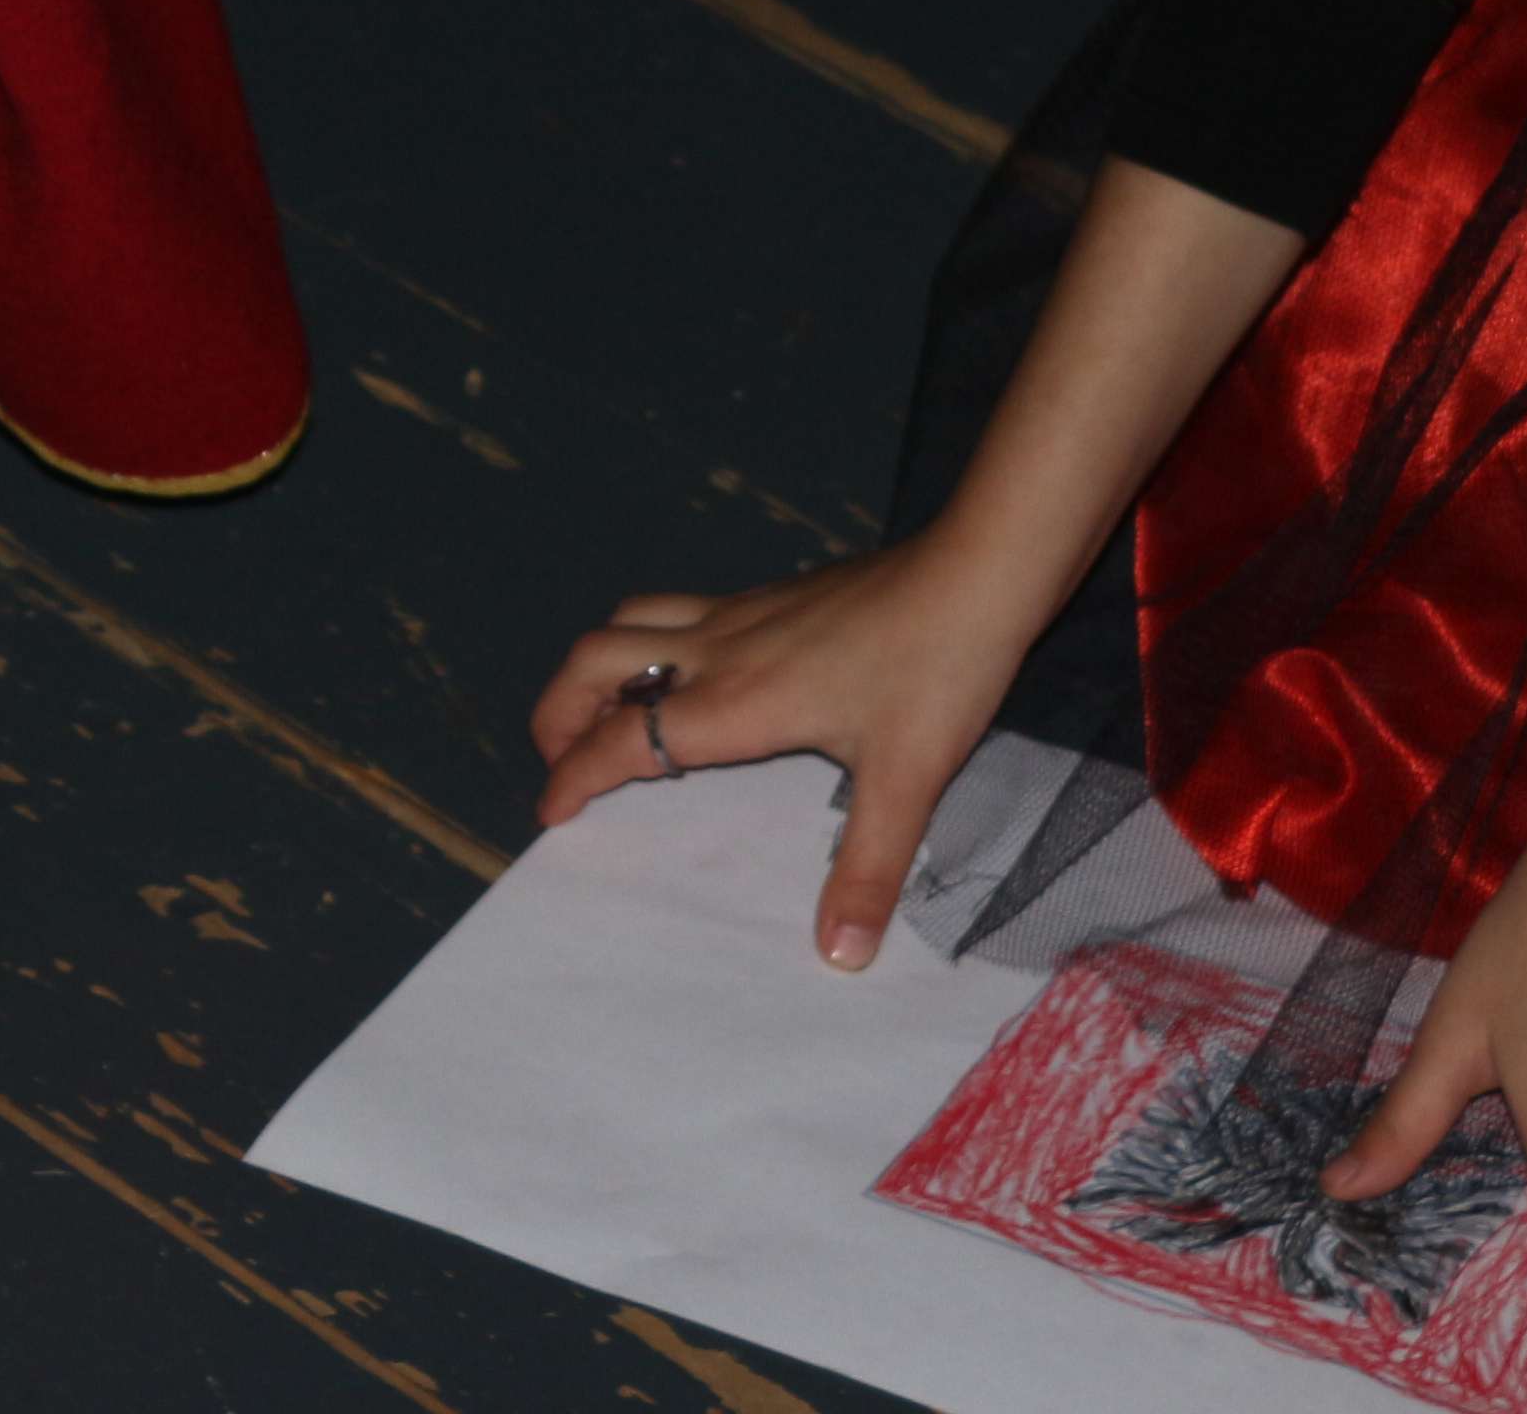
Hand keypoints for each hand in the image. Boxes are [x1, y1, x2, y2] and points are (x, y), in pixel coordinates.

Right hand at [530, 534, 1040, 970]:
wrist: (976, 572)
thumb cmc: (938, 670)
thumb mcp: (907, 781)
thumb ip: (867, 871)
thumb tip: (839, 955)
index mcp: (735, 700)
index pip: (622, 740)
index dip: (572, 777)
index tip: (550, 815)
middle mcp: (717, 649)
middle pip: (594, 660)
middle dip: (558, 713)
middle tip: (563, 765)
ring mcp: (741, 611)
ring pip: (628, 622)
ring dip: (595, 668)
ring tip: (605, 717)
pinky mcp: (769, 593)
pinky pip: (674, 611)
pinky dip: (646, 644)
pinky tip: (689, 678)